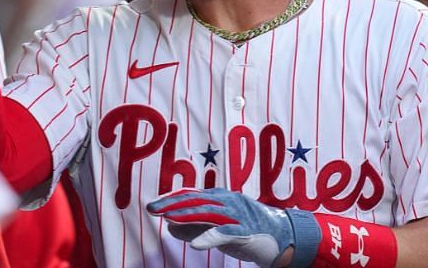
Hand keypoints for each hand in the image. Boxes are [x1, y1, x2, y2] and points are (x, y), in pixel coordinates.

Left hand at [148, 188, 317, 266]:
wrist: (286, 238)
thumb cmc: (249, 231)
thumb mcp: (218, 227)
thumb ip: (195, 227)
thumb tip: (170, 228)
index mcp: (222, 198)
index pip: (192, 194)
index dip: (172, 198)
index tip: (154, 203)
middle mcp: (229, 202)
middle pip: (196, 200)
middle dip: (172, 203)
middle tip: (152, 208)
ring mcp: (238, 215)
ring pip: (208, 213)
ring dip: (186, 215)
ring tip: (168, 219)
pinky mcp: (247, 232)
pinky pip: (225, 233)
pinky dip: (209, 237)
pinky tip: (196, 245)